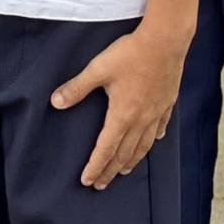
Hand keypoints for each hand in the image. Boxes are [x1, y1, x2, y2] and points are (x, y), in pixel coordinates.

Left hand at [51, 25, 186, 188]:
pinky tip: (154, 141)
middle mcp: (140, 119)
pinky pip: (160, 127)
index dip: (95, 167)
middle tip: (101, 184)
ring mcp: (156, 112)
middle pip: (124, 153)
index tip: (87, 181)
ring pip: (143, 145)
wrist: (165, 39)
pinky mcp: (168, 101)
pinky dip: (153, 139)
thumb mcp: (99, 68)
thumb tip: (55, 102)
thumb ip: (77, 87)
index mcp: (122, 115)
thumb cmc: (131, 53)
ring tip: (125, 171)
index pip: (105, 149)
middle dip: (111, 170)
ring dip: (132, 161)